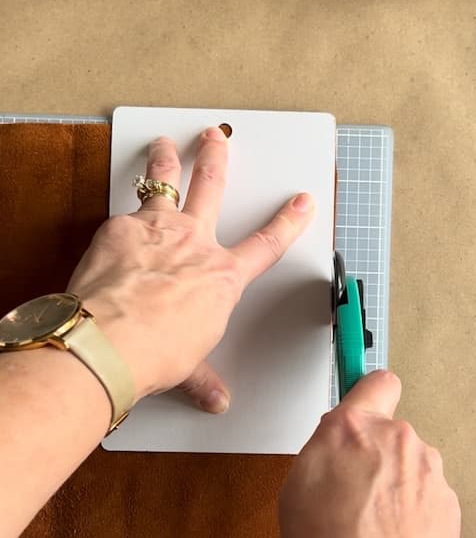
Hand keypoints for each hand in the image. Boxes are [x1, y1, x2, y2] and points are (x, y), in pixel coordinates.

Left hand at [67, 128, 313, 410]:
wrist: (112, 342)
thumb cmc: (156, 351)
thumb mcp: (189, 368)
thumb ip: (202, 379)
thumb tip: (213, 398)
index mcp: (221, 277)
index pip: (267, 245)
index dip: (289, 222)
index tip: (301, 203)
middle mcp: (193, 243)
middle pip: (211, 189)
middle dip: (216, 159)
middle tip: (215, 138)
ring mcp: (156, 229)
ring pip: (164, 182)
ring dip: (164, 160)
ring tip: (161, 144)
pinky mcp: (118, 229)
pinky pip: (122, 215)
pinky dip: (121, 217)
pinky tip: (115, 223)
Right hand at [279, 370, 460, 537]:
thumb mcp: (295, 490)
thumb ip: (322, 450)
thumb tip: (336, 442)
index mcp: (353, 427)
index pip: (375, 382)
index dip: (369, 393)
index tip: (364, 394)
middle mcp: (398, 438)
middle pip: (389, 434)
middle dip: (374, 456)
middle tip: (350, 495)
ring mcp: (429, 470)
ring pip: (408, 468)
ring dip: (395, 487)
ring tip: (370, 528)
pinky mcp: (449, 501)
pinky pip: (426, 497)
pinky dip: (413, 513)